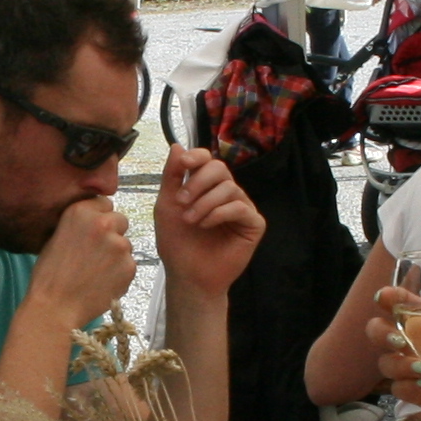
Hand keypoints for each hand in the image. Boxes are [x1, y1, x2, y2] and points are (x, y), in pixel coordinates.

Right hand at [21, 196, 139, 324]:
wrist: (55, 308)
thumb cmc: (49, 275)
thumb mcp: (56, 237)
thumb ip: (79, 224)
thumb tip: (96, 220)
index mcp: (81, 211)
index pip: (104, 203)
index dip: (98, 218)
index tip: (91, 232)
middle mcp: (104, 223)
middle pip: (120, 220)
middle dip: (112, 233)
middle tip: (96, 253)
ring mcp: (120, 245)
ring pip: (125, 244)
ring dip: (116, 255)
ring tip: (95, 272)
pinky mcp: (130, 266)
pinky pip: (129, 264)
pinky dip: (120, 272)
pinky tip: (101, 282)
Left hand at [152, 145, 264, 300]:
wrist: (187, 275)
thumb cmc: (177, 243)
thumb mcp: (167, 205)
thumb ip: (172, 176)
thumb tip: (177, 145)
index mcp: (206, 187)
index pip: (208, 160)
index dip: (197, 157)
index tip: (183, 164)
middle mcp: (226, 194)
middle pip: (220, 168)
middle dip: (199, 182)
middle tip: (182, 202)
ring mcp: (241, 208)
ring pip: (230, 188)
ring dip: (205, 203)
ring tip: (191, 221)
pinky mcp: (253, 224)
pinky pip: (241, 207)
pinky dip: (220, 213)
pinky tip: (206, 225)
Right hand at [374, 284, 420, 420]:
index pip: (403, 304)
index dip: (389, 298)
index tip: (385, 299)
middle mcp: (417, 342)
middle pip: (379, 330)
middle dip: (381, 333)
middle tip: (399, 341)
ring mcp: (413, 368)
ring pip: (385, 362)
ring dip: (398, 366)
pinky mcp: (415, 392)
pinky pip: (397, 389)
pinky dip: (410, 389)